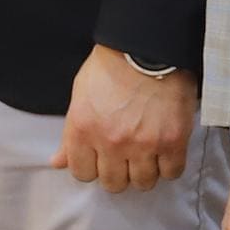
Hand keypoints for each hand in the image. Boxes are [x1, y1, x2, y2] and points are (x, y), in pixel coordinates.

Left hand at [59, 46, 198, 189]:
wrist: (148, 45)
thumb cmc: (111, 66)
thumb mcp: (81, 96)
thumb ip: (70, 135)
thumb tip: (57, 162)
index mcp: (83, 131)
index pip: (82, 174)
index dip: (93, 167)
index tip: (101, 158)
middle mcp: (111, 142)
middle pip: (113, 183)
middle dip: (119, 172)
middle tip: (126, 156)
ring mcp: (143, 144)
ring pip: (143, 183)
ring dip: (144, 172)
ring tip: (148, 154)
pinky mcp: (172, 141)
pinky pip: (171, 172)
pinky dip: (169, 166)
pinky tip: (166, 152)